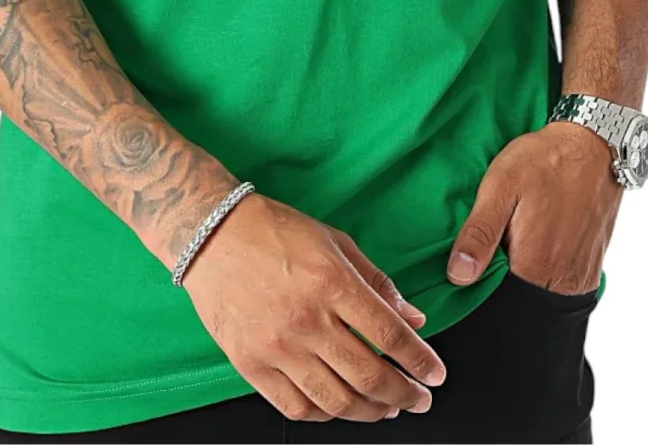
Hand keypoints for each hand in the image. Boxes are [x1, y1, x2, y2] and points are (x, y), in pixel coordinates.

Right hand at [182, 193, 445, 421]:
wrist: (212, 235)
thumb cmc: (273, 231)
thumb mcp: (334, 241)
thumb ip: (376, 282)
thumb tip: (413, 318)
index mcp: (331, 282)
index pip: (390, 335)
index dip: (420, 361)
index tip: (435, 374)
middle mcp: (306, 319)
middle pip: (369, 377)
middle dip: (404, 395)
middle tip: (419, 399)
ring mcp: (277, 346)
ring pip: (336, 401)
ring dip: (371, 413)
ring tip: (387, 410)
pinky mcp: (250, 364)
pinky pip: (296, 407)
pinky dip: (325, 416)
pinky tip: (339, 408)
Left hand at [447, 122, 622, 294]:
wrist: (592, 145)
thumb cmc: (543, 161)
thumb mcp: (500, 187)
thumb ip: (480, 233)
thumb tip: (458, 275)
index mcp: (534, 266)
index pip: (497, 299)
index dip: (480, 280)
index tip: (473, 256)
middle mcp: (562, 280)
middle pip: (520, 298)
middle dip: (502, 277)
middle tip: (498, 238)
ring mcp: (581, 276)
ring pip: (541, 291)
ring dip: (525, 272)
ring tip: (518, 235)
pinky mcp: (592, 266)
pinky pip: (562, 283)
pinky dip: (546, 269)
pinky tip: (538, 238)